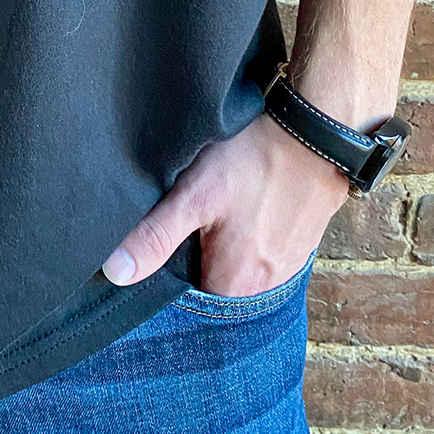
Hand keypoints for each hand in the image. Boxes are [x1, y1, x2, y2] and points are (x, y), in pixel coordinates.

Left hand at [101, 110, 349, 292]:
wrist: (317, 133)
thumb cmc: (255, 162)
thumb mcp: (195, 195)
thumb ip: (155, 236)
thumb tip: (115, 272)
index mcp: (235, 286)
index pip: (187, 300)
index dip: (171, 273)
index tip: (167, 243)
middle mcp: (265, 288)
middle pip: (216, 285)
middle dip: (199, 259)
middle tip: (193, 220)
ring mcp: (288, 266)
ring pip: (242, 268)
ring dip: (227, 248)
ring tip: (219, 212)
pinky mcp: (302, 244)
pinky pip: (266, 252)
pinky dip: (252, 237)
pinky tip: (246, 208)